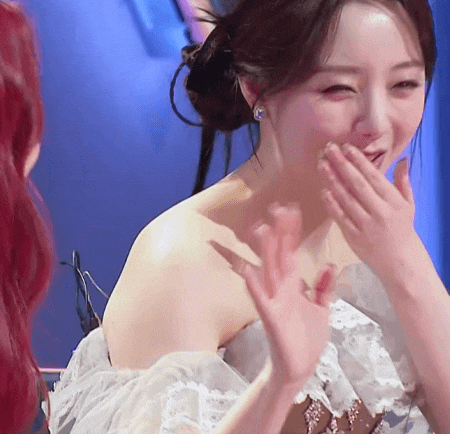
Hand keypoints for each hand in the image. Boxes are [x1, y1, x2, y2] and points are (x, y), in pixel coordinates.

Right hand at [241, 206, 335, 387]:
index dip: (291, 232)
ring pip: (268, 271)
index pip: (291, 252)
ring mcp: (274, 302)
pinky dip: (253, 285)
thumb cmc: (306, 340)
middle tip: (278, 208)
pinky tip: (247, 270)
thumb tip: (330, 264)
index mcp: (293, 285)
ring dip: (265, 251)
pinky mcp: (271, 318)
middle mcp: (281, 289)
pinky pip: (261, 299)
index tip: (291, 210)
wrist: (299, 369)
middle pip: (279, 255)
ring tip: (262, 229)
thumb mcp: (322, 310)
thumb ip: (324, 287)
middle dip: (279, 232)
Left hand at [318, 142, 423, 280]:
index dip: (359, 161)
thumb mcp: (408, 205)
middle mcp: (380, 212)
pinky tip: (323, 191)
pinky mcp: (354, 238)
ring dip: (332, 180)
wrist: (401, 263)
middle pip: (357, 184)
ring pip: (346, 199)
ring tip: (321, 164)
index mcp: (394, 201)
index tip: (346, 147)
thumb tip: (402, 159)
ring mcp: (366, 225)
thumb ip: (402, 181)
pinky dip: (332, 204)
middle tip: (328, 148)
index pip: (374, 177)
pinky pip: (341, 218)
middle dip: (342, 164)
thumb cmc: (403, 229)